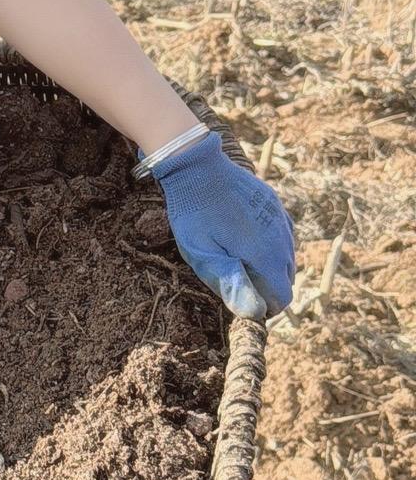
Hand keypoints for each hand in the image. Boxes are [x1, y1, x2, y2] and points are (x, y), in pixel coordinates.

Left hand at [145, 128, 295, 318]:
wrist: (197, 165)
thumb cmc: (193, 214)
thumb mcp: (202, 253)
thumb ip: (230, 283)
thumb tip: (256, 313)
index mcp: (267, 255)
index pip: (283, 298)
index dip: (262, 306)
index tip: (238, 296)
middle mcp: (282, 239)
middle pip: (286, 279)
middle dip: (264, 286)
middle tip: (230, 275)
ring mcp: (281, 220)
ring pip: (286, 258)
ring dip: (266, 265)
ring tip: (233, 255)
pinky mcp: (276, 206)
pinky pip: (282, 236)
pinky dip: (269, 245)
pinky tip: (243, 236)